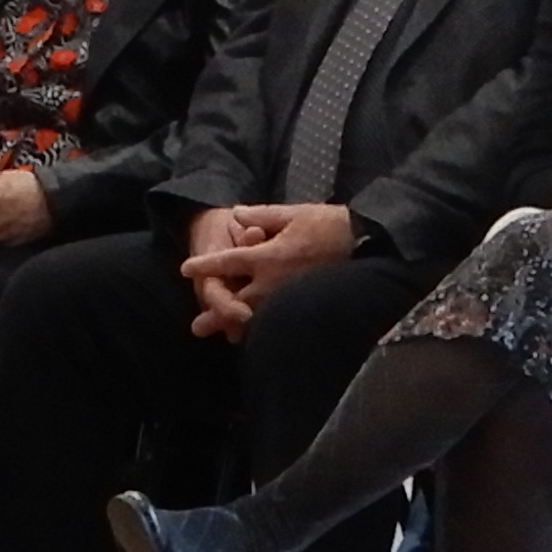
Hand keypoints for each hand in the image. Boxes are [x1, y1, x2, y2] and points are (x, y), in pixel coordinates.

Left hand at [179, 198, 355, 339]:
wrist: (365, 242)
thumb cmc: (328, 224)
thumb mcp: (293, 213)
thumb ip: (261, 215)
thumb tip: (236, 215)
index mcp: (269, 255)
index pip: (229, 263)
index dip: (206, 266)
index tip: (186, 270)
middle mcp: (275, 281)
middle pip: (237, 302)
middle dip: (216, 314)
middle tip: (197, 327)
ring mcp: (289, 297)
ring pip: (256, 317)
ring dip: (237, 326)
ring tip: (223, 338)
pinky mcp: (303, 304)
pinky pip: (277, 320)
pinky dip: (263, 328)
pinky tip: (256, 335)